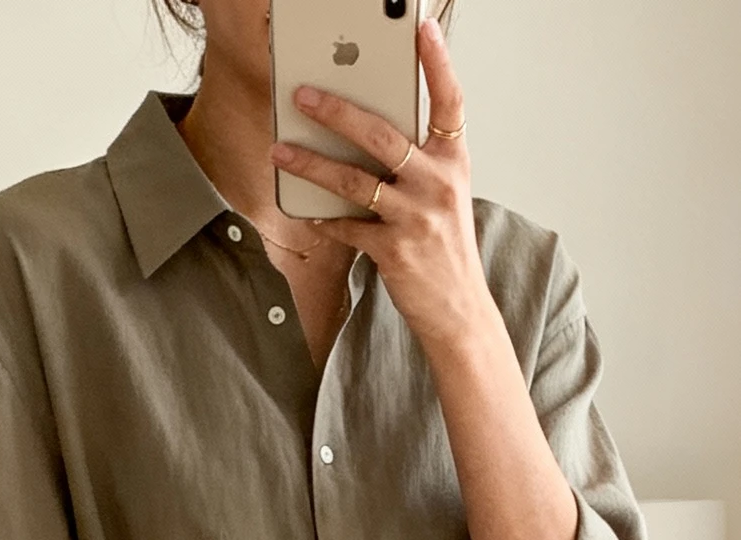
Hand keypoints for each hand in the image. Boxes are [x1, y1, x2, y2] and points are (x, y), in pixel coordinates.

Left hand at [269, 18, 489, 357]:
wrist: (459, 310)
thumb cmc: (445, 247)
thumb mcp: (443, 194)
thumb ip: (415, 161)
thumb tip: (362, 132)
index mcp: (453, 162)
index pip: (450, 102)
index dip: (438, 63)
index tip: (421, 28)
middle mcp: (437, 184)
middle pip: (382, 135)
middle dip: (337, 111)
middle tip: (302, 94)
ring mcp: (416, 218)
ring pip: (354, 180)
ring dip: (311, 163)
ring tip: (281, 150)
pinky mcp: (394, 251)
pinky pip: (347, 226)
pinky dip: (323, 217)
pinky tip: (304, 208)